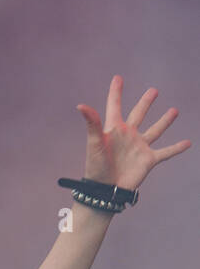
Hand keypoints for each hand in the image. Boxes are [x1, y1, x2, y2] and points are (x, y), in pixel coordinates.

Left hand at [76, 76, 189, 191]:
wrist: (105, 191)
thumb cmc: (96, 167)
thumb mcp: (94, 143)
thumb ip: (92, 123)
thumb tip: (81, 105)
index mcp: (114, 129)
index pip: (115, 106)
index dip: (116, 92)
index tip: (117, 78)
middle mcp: (128, 136)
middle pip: (138, 114)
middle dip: (146, 102)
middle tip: (153, 90)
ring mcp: (139, 147)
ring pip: (155, 130)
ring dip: (165, 121)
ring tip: (174, 110)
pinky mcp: (148, 160)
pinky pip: (166, 152)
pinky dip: (176, 148)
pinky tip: (187, 143)